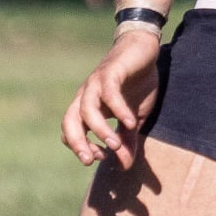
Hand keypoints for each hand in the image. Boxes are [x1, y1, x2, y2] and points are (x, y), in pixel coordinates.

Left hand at [61, 30, 161, 168]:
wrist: (144, 50)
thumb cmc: (137, 84)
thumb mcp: (134, 118)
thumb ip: (127, 140)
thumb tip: (125, 166)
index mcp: (88, 108)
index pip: (72, 132)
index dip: (81, 147)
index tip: (101, 158)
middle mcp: (86, 96)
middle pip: (70, 122)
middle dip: (77, 143)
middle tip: (91, 160)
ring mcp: (96, 83)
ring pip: (87, 110)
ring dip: (99, 130)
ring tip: (115, 145)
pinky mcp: (111, 72)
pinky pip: (108, 93)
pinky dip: (117, 109)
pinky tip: (129, 122)